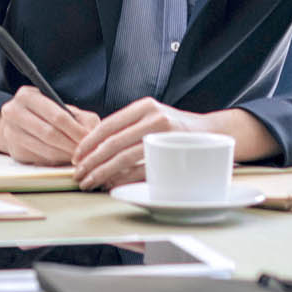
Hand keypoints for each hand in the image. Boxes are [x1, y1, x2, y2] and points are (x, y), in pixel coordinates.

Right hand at [0, 87, 99, 164]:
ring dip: (66, 156)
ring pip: (46, 150)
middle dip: (72, 145)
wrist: (18, 122)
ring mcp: (11, 133)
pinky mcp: (15, 151)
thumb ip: (81, 118)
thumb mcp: (62, 107)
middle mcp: (13, 112)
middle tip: (86, 153)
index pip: (57, 116)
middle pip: (50, 134)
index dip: (76, 130)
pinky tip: (66, 160)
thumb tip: (93, 136)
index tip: (90, 139)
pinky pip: (41, 160)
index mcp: (27, 96)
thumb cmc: (46, 113)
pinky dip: (57, 162)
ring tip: (80, 157)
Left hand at [73, 98, 201, 189]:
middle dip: (91, 161)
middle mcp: (153, 117)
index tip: (76, 157)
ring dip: (103, 172)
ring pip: (125, 157)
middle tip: (79, 174)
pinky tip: (113, 185)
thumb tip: (95, 149)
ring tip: (90, 182)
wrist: (215, 133)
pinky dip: (124, 179)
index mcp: (144, 107)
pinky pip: (142, 170)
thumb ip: (129, 127)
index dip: (88, 142)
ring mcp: (164, 135)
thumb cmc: (177, 130)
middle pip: (113, 142)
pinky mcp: (173, 154)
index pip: (108, 124)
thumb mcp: (153, 117)